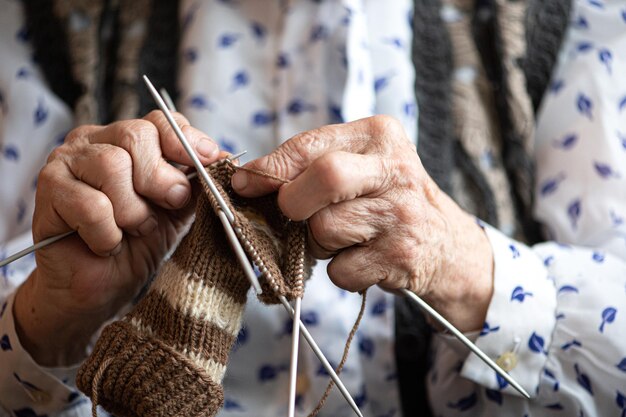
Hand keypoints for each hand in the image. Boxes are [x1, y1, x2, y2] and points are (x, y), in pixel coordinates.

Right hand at [14, 111, 222, 365]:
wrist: (104, 288)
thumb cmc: (139, 245)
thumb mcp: (178, 210)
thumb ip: (197, 182)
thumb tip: (227, 159)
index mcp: (127, 140)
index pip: (160, 120)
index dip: (185, 141)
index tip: (208, 162)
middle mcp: (95, 141)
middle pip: (136, 136)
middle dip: (160, 179)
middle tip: (165, 207)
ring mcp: (66, 161)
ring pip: (112, 166)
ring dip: (133, 211)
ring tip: (131, 231)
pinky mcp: (48, 189)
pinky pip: (91, 204)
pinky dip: (108, 233)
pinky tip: (106, 244)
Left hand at [232, 115, 493, 331]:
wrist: (445, 244)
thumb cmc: (388, 198)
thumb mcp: (362, 163)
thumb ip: (312, 163)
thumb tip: (248, 180)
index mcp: (380, 135)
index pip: (311, 145)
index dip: (269, 167)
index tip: (244, 184)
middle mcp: (396, 170)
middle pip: (323, 178)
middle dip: (293, 202)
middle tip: (293, 215)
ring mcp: (400, 215)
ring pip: (324, 229)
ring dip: (318, 243)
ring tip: (344, 237)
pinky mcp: (399, 257)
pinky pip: (339, 269)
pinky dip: (339, 270)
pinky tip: (362, 258)